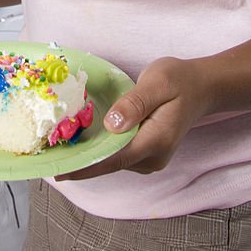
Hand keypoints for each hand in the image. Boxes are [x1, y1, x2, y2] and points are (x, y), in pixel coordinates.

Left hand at [56, 57, 208, 180]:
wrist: (201, 87)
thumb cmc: (179, 80)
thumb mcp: (158, 82)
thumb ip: (135, 103)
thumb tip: (112, 124)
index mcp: (155, 141)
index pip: (113, 159)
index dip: (85, 166)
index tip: (58, 171)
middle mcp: (152, 157)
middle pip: (109, 164)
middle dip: (80, 161)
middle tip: (48, 154)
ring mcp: (150, 159)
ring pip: (112, 161)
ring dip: (89, 155)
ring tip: (58, 146)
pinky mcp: (146, 153)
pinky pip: (118, 155)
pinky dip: (100, 150)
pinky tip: (81, 140)